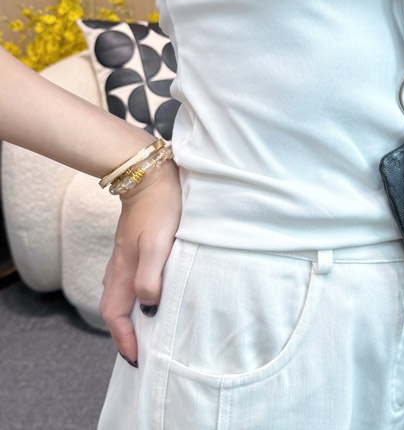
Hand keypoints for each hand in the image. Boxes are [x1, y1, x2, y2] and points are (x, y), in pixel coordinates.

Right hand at [99, 160, 181, 365]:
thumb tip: (148, 308)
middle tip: (141, 350)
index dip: (125, 339)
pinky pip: (128, 279)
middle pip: (114, 309)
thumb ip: (150, 277)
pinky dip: (134, 294)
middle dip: (124, 333)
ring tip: (146, 328)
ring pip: (120, 293)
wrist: (149, 175)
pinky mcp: (133, 244)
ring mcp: (124, 255)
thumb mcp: (159, 244)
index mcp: (123, 271)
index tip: (137, 359)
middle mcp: (119, 267)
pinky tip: (149, 291)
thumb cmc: (159, 208)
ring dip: (129, 314)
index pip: (116, 316)